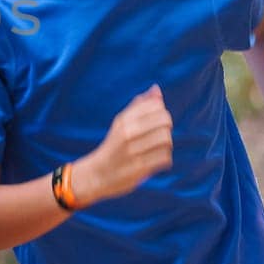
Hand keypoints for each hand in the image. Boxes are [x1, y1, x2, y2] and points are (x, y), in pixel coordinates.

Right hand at [88, 85, 172, 202]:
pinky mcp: (139, 168)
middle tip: (159, 135)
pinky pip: (164, 158)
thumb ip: (139, 105)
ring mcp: (133, 151)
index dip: (161, 113)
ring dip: (166, 145)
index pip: (156, 106)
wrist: (97, 174)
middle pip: (165, 121)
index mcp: (123, 119)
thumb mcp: (121, 123)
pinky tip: (156, 160)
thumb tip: (156, 88)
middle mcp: (127, 133)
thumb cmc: (114, 145)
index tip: (155, 121)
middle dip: (167, 128)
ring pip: (166, 140)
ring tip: (159, 148)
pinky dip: (164, 159)